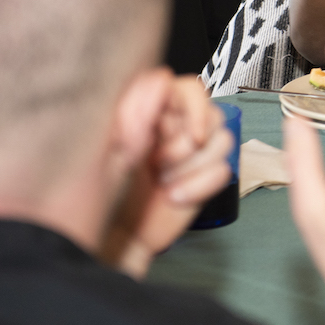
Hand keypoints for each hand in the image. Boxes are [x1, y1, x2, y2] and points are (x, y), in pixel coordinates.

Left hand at [101, 75, 232, 277]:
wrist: (114, 243)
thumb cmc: (101, 197)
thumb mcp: (112, 151)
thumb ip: (136, 115)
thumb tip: (160, 80)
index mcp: (148, 113)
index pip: (187, 89)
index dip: (195, 107)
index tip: (191, 133)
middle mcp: (173, 129)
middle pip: (212, 114)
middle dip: (189, 144)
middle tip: (159, 164)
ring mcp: (190, 155)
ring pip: (223, 141)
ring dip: (194, 167)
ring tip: (164, 182)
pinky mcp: (203, 180)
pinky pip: (223, 171)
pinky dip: (199, 187)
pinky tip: (174, 197)